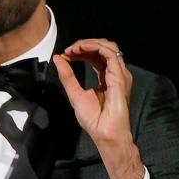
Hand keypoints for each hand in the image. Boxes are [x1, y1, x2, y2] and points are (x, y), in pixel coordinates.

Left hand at [53, 38, 144, 178]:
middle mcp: (115, 73)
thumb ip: (68, 76)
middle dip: (84, 44)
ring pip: (108, 47)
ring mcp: (119, 74)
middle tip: (69, 50)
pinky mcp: (119, 77)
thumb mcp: (74, 93)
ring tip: (74, 49)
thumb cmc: (94, 120)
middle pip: (103, 47)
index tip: (66, 54)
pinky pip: (110, 54)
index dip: (81, 50)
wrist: (104, 134)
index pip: (96, 55)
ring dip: (89, 44)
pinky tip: (81, 51)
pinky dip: (94, 48)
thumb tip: (58, 58)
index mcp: (106, 76)